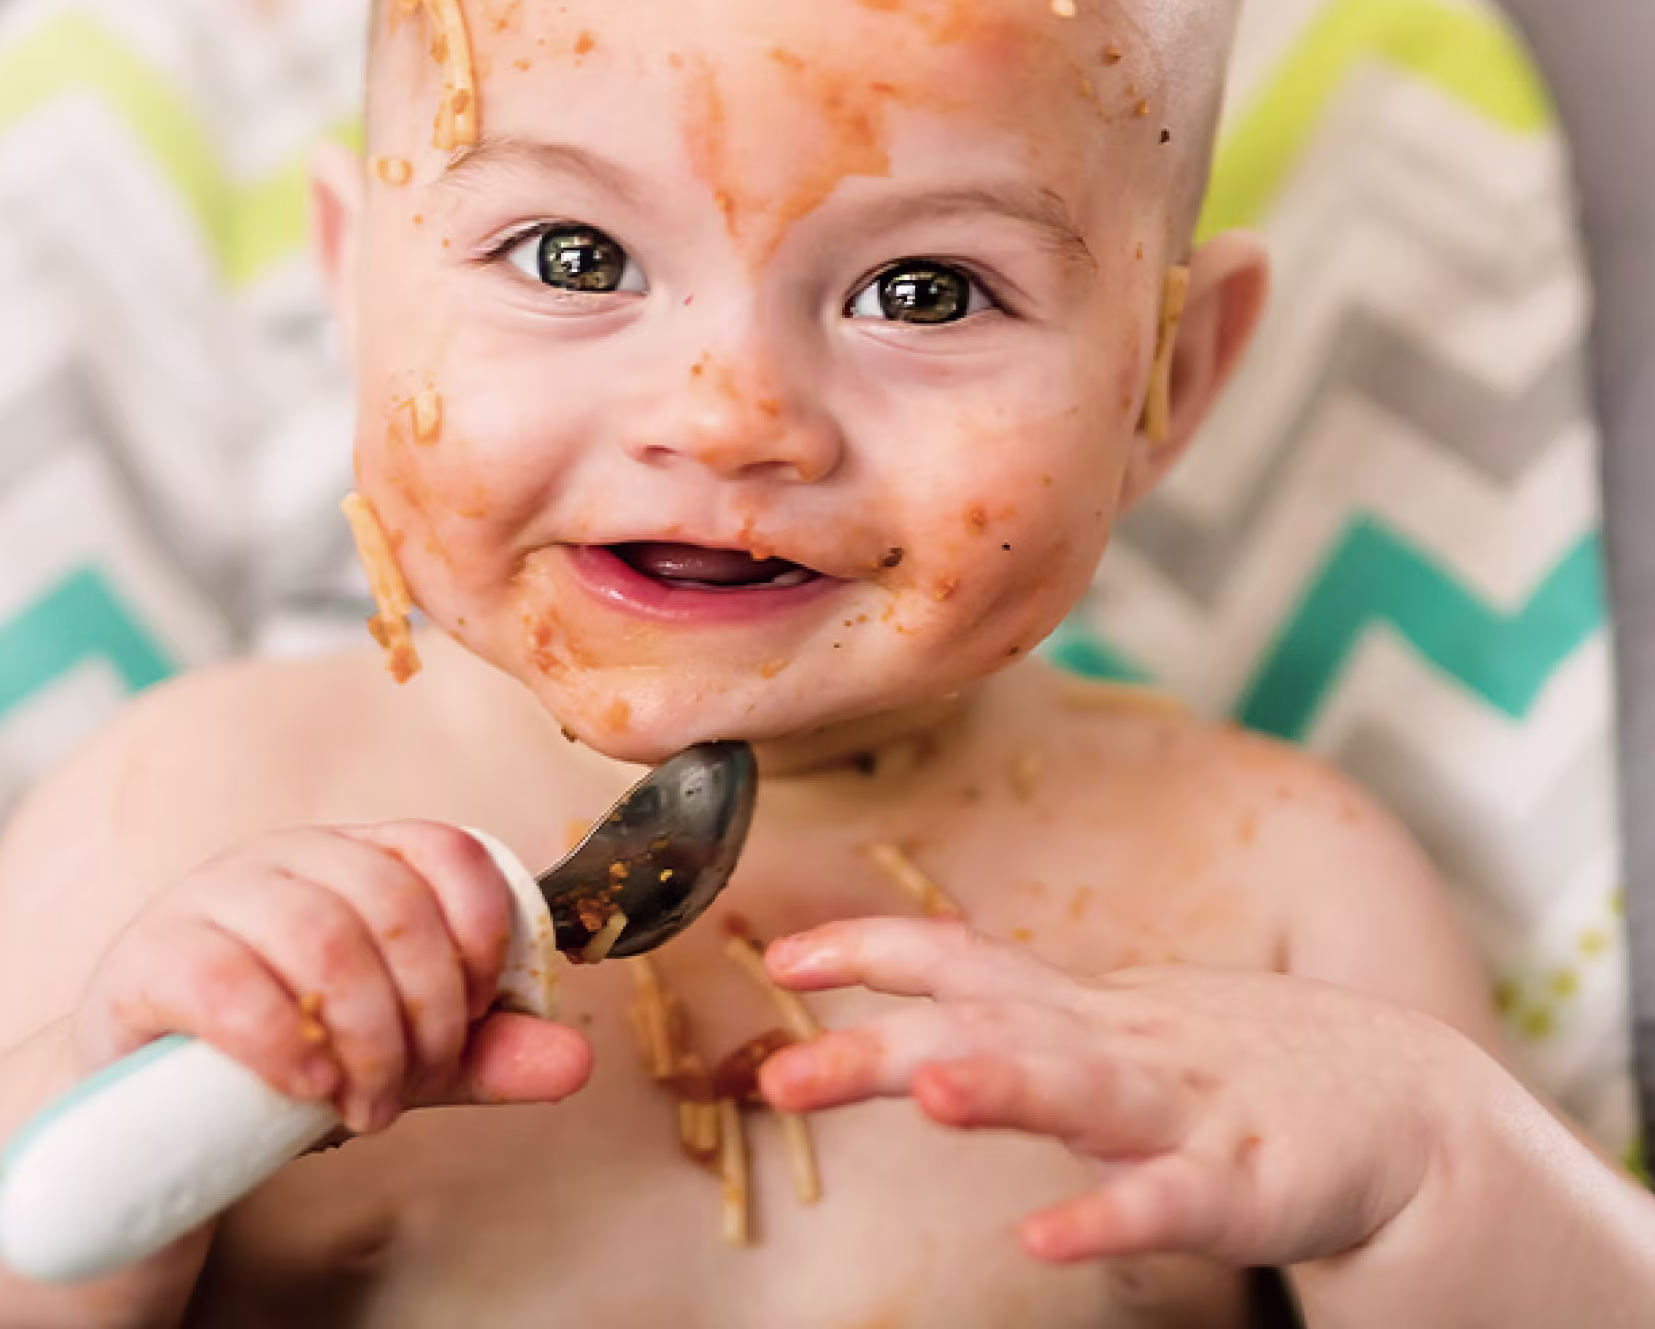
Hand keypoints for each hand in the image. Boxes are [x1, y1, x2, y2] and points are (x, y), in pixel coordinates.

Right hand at [74, 822, 590, 1133]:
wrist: (149, 1113)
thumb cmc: (283, 1060)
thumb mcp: (398, 1056)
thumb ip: (481, 1056)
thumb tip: (575, 1061)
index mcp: (354, 861)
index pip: (449, 850)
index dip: (482, 937)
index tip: (475, 1015)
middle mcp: (284, 860)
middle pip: (391, 905)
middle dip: (426, 1016)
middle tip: (409, 1091)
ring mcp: (209, 898)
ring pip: (320, 937)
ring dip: (364, 1038)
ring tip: (361, 1106)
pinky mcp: (148, 958)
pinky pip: (226, 980)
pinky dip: (284, 1042)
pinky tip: (307, 1086)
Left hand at [758, 917, 1485, 1265]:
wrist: (1409, 1109)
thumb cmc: (1233, 1072)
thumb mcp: (1109, 1032)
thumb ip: (1014, 1022)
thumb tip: (905, 1023)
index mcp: (1080, 1011)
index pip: (958, 958)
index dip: (869, 950)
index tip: (778, 956)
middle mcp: (1119, 1044)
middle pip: (986, 1028)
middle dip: (881, 1045)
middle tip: (786, 1072)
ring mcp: (1184, 1108)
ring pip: (1080, 1090)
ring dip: (1002, 1085)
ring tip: (928, 1091)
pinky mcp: (1249, 1183)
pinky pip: (1168, 1205)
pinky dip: (1109, 1218)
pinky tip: (1046, 1238)